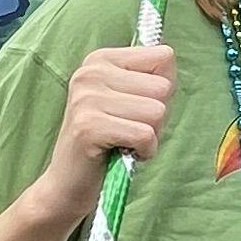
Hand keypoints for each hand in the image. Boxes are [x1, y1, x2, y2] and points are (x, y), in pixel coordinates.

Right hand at [37, 39, 179, 217]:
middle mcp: (90, 72)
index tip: (138, 107)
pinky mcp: (89, 127)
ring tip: (125, 141)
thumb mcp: (132, 100)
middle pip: (163, 87)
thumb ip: (154, 79)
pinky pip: (145, 135)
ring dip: (151, 136)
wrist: (70, 182)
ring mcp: (87, 98)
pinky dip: (145, 151)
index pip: (164, 57)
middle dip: (158, 116)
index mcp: (101, 59)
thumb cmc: (111, 141)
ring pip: (157, 112)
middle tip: (130, 129)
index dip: (164, 90)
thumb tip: (170, 62)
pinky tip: (125, 153)